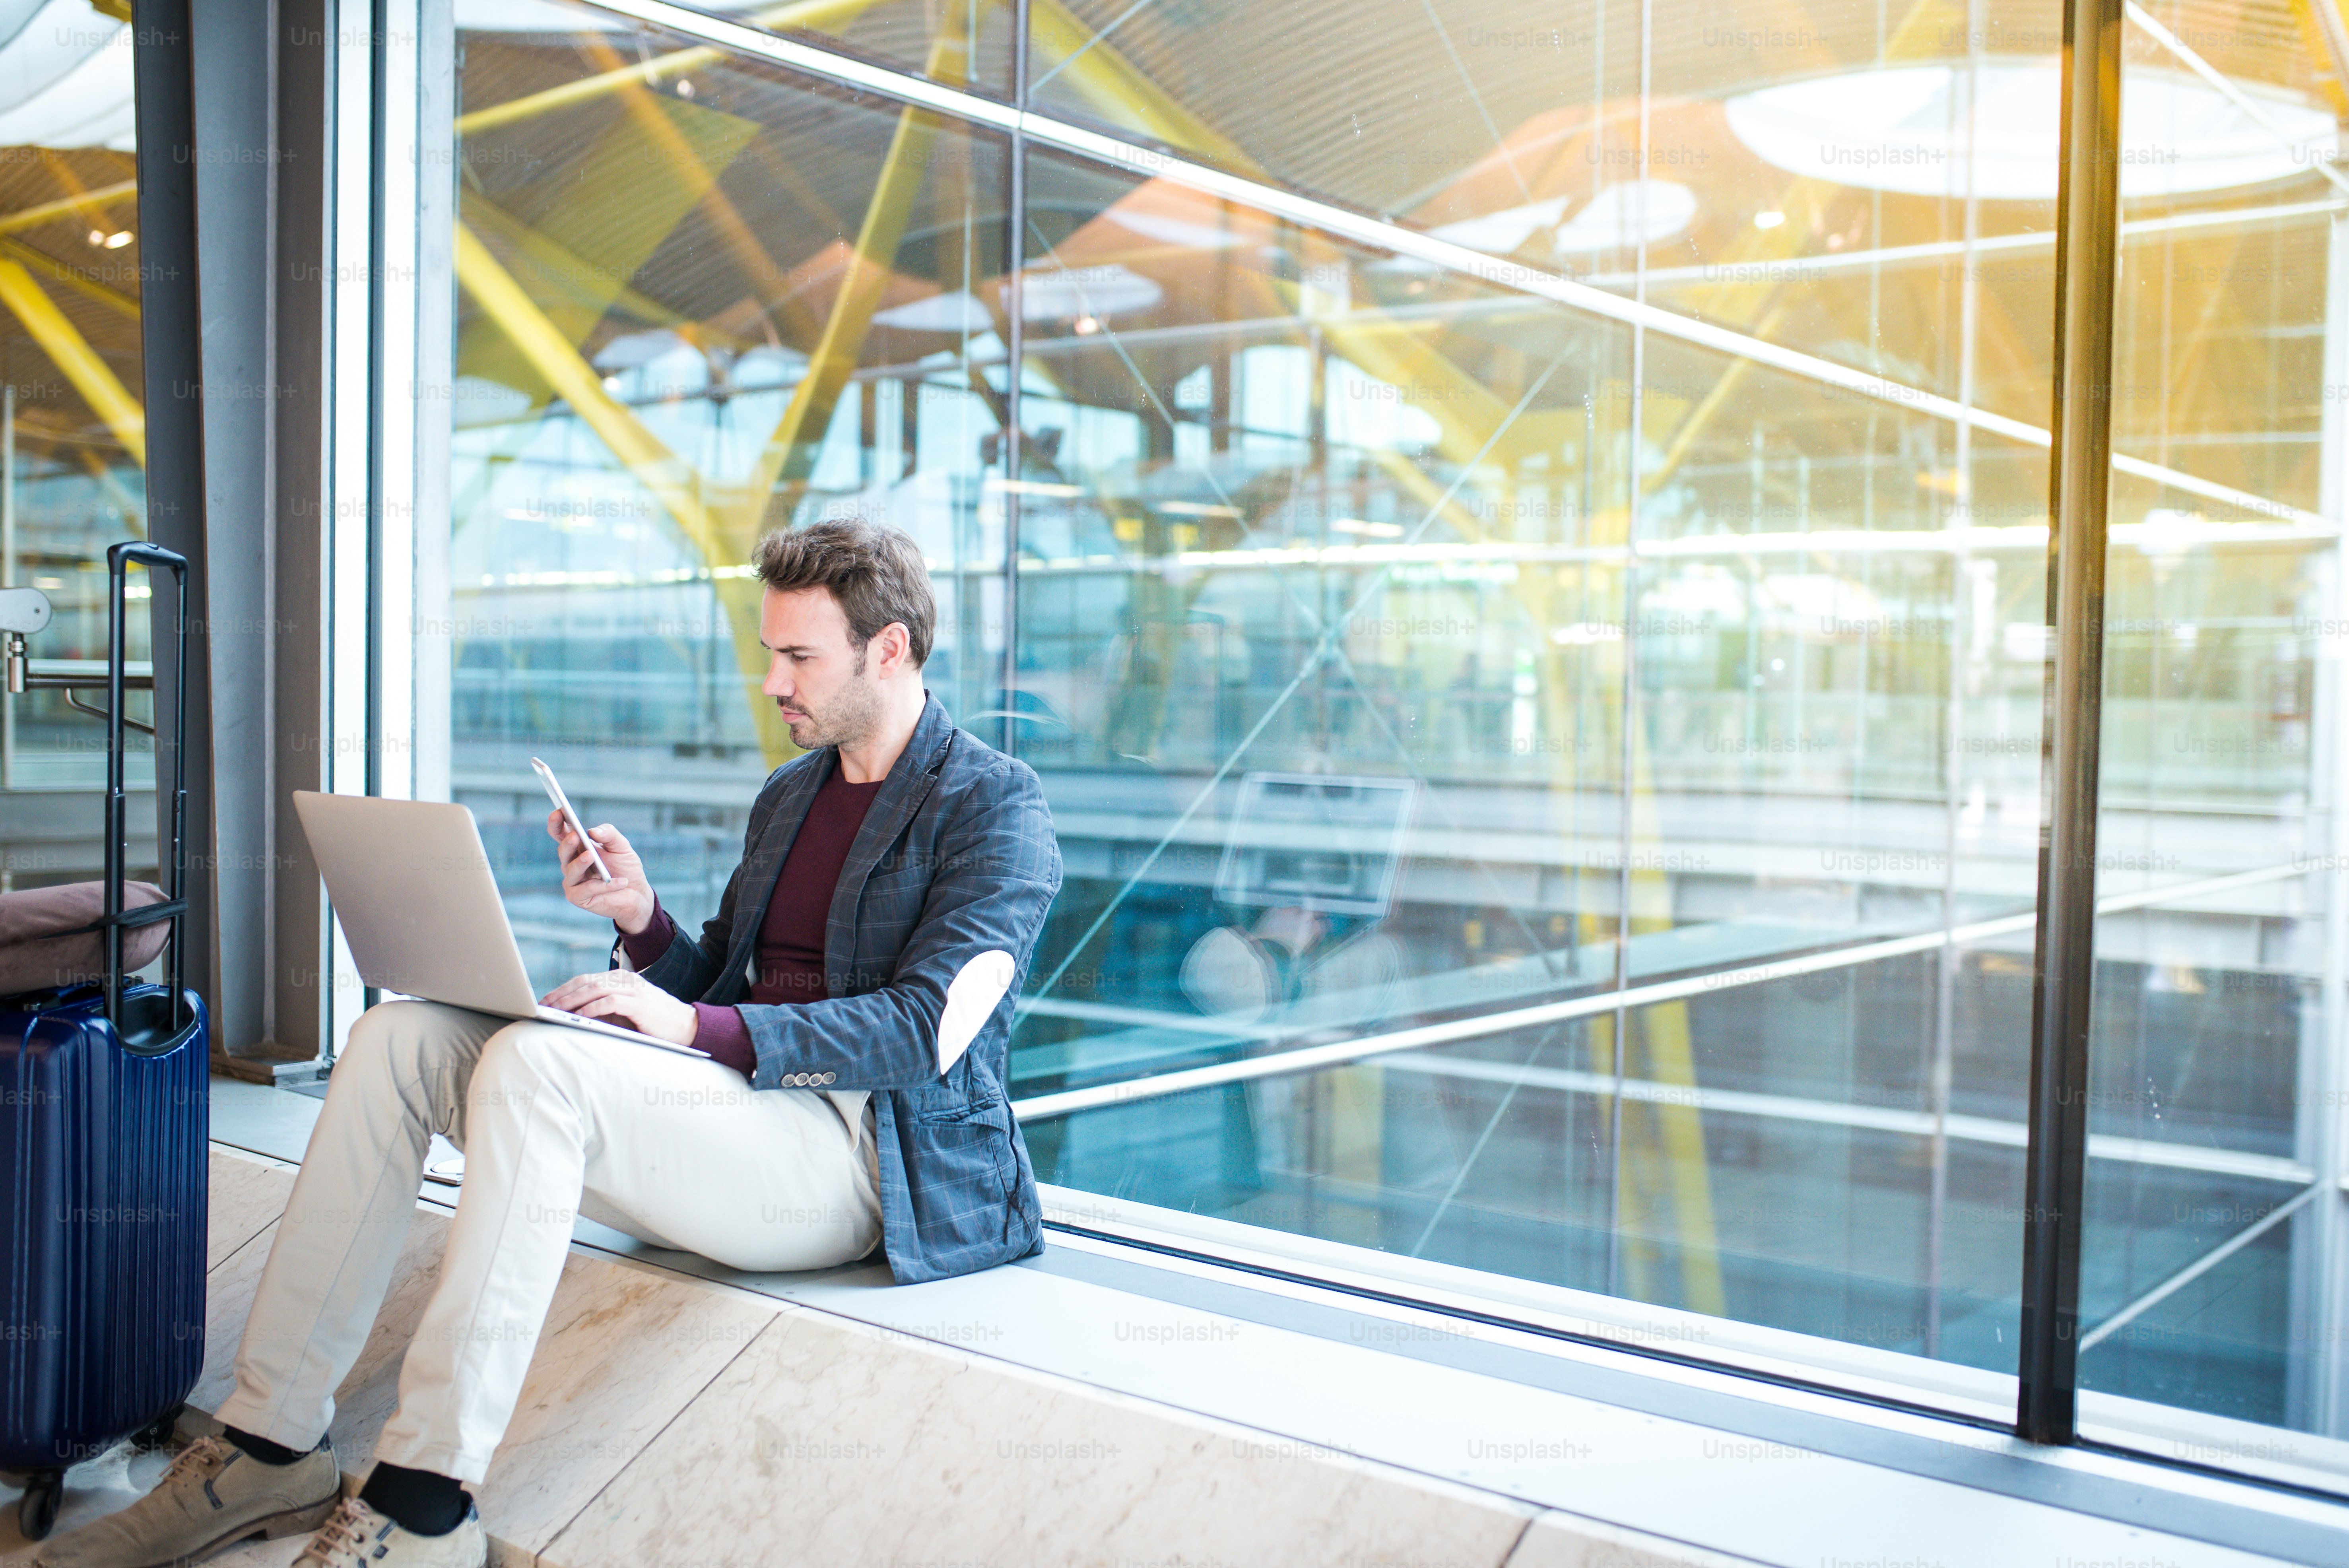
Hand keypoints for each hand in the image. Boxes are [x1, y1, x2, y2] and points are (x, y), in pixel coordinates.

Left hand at [539, 970, 698, 1045]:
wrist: (686, 1025)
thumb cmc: (653, 1022)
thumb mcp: (625, 1011)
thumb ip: (603, 1008)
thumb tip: (572, 1015)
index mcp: (620, 978)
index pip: (585, 979)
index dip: (564, 988)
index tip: (546, 1000)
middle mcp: (625, 979)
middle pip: (585, 981)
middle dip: (562, 993)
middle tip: (543, 1004)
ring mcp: (633, 989)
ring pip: (594, 988)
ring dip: (571, 1000)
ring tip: (555, 1009)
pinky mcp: (639, 1002)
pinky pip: (609, 1002)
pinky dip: (590, 1009)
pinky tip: (578, 1016)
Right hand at [546, 808, 655, 934]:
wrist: (637, 893)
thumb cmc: (626, 868)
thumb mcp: (621, 846)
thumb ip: (609, 835)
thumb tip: (592, 831)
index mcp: (578, 847)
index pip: (561, 833)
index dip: (556, 823)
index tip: (558, 811)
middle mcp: (571, 863)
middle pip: (563, 852)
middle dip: (567, 843)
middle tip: (575, 836)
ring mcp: (573, 881)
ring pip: (570, 871)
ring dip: (580, 863)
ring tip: (590, 856)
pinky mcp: (579, 898)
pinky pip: (587, 890)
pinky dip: (604, 885)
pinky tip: (620, 882)